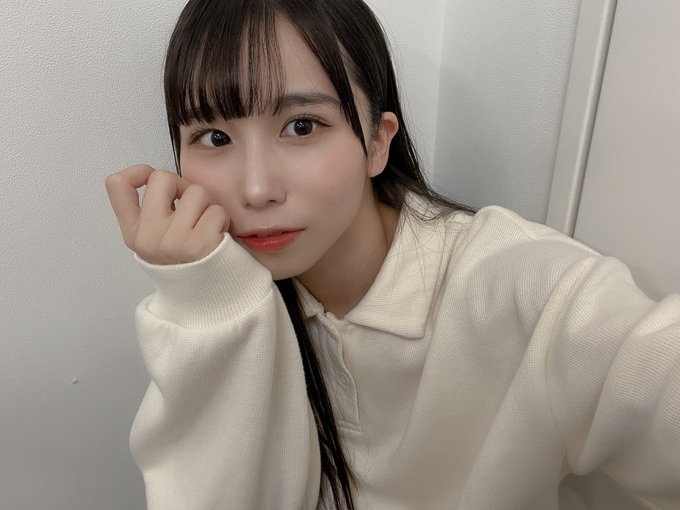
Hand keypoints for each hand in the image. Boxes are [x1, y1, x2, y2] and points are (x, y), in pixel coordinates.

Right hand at [105, 165, 228, 263]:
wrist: (202, 298)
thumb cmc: (184, 261)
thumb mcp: (155, 241)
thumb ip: (151, 212)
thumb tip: (163, 178)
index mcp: (134, 233)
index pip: (117, 186)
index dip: (136, 172)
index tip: (150, 179)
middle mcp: (149, 236)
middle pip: (162, 178)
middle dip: (183, 186)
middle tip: (192, 206)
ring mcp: (173, 241)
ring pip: (196, 192)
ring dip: (208, 205)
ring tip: (206, 226)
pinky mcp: (200, 245)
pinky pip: (216, 211)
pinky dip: (222, 221)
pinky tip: (217, 237)